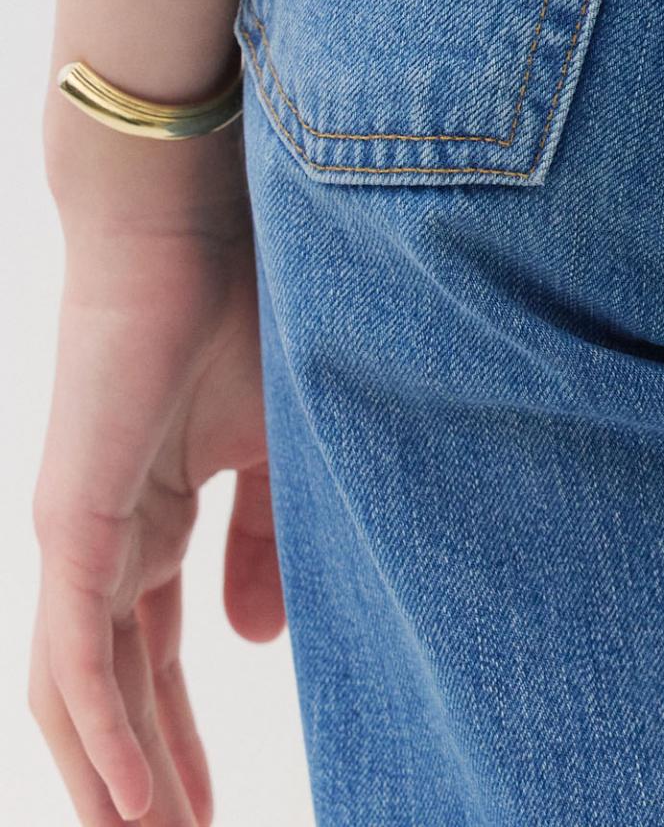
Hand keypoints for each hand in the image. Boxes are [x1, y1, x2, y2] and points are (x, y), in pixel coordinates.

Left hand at [29, 162, 283, 824]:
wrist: (193, 209)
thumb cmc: (246, 299)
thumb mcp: (281, 443)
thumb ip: (264, 545)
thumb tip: (255, 644)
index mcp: (151, 517)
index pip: (153, 658)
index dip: (180, 740)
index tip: (213, 815)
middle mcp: (102, 539)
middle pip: (114, 693)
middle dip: (150, 780)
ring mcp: (77, 536)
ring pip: (79, 696)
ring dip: (117, 782)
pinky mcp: (69, 525)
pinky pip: (78, 661)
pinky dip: (106, 740)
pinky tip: (134, 807)